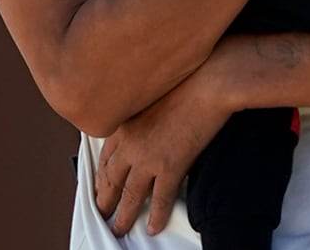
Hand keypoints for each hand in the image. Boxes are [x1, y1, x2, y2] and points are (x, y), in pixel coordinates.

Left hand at [95, 67, 228, 236]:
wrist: (209, 80)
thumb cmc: (186, 80)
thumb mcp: (152, 95)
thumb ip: (141, 114)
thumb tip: (144, 128)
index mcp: (125, 121)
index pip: (105, 156)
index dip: (100, 176)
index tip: (100, 186)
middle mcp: (130, 140)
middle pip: (111, 178)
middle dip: (105, 199)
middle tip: (102, 212)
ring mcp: (149, 155)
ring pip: (130, 194)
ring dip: (124, 216)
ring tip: (120, 229)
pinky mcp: (171, 165)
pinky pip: (159, 199)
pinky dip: (156, 216)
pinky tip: (153, 227)